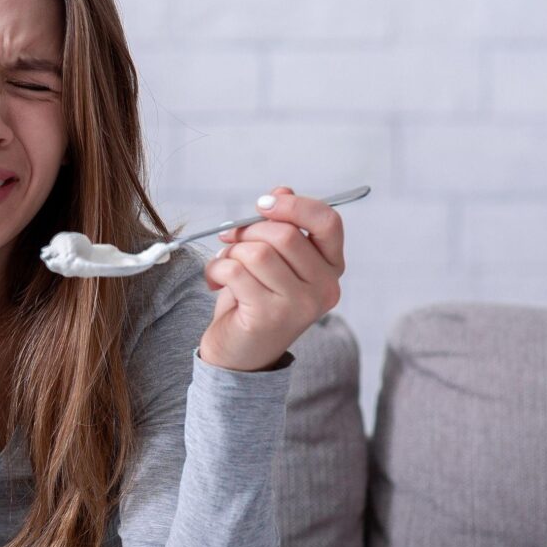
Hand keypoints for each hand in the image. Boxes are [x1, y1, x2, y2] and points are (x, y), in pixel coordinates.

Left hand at [199, 185, 345, 372]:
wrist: (238, 356)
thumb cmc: (253, 301)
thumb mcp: (269, 259)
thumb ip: (279, 225)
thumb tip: (281, 190)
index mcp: (331, 267)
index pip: (328, 222)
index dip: (294, 206)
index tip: (262, 205)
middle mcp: (324, 288)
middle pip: (284, 234)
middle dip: (247, 231)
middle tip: (230, 240)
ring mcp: (300, 305)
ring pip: (258, 252)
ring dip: (231, 252)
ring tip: (224, 266)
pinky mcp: (270, 316)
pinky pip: (236, 270)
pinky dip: (216, 268)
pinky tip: (215, 281)